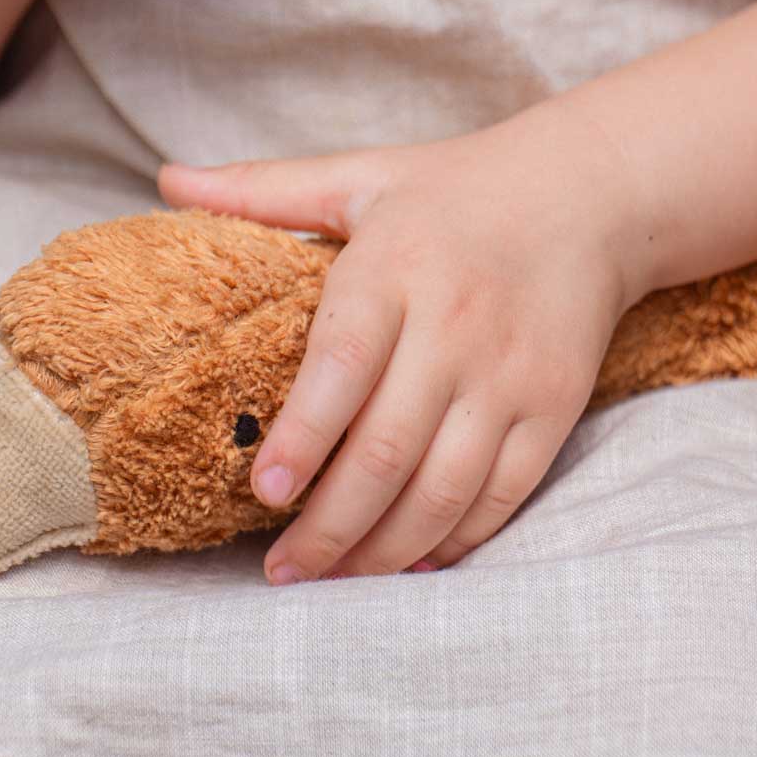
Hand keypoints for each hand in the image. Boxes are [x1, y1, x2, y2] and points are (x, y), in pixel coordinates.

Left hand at [158, 123, 644, 580]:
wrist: (590, 196)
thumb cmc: (457, 191)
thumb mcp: (362, 177)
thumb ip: (263, 191)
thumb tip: (166, 179)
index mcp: (397, 269)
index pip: (343, 366)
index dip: (303, 436)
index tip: (263, 492)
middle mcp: (456, 328)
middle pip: (389, 450)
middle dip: (330, 526)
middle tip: (282, 572)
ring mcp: (510, 376)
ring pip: (445, 488)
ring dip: (385, 549)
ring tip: (332, 579)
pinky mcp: (553, 407)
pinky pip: (502, 494)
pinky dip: (456, 540)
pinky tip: (411, 564)